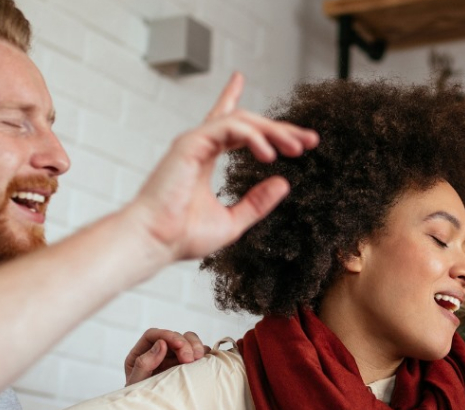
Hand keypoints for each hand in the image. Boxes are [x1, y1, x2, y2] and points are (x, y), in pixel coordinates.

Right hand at [124, 72, 318, 262]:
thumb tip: (284, 183)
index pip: (230, 125)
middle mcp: (200, 146)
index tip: (278, 114)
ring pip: (242, 120)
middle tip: (309, 141)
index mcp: (205, 159)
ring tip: (295, 149)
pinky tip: (269, 155)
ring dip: (273, 131)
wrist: (155, 242)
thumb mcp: (233, 220)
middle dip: (280, 129)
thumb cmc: (182, 236)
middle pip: (247, 122)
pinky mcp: (190, 144)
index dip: (250, 110)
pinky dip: (253, 137)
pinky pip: (228, 127)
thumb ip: (257, 202)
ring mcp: (194, 142)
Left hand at [124, 328, 209, 385]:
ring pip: (188, 340)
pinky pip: (199, 352)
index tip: (179, 345)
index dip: (167, 335)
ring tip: (199, 359)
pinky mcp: (188, 364)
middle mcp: (159, 352)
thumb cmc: (141, 401)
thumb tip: (160, 343)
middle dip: (185, 344)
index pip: (153, 335)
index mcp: (141, 354)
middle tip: (190, 359)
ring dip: (196, 346)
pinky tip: (205, 361)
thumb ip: (144, 364)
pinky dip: (205, 353)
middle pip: (174, 336)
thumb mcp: (137, 384)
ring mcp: (174, 358)